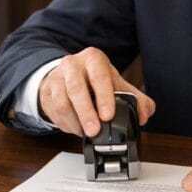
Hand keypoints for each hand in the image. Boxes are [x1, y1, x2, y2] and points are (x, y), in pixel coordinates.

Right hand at [37, 47, 154, 136]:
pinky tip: (76, 128)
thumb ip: (135, 98)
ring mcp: (57, 77)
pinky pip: (54, 111)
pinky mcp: (46, 91)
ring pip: (62, 101)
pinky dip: (66, 124)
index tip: (108, 115)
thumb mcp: (115, 84)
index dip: (104, 96)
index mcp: (93, 59)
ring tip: (86, 132)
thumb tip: (145, 113)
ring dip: (75, 121)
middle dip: (87, 113)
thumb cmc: (94, 80)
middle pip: (76, 88)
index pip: (99, 75)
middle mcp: (73, 64)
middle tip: (95, 131)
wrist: (67, 76)